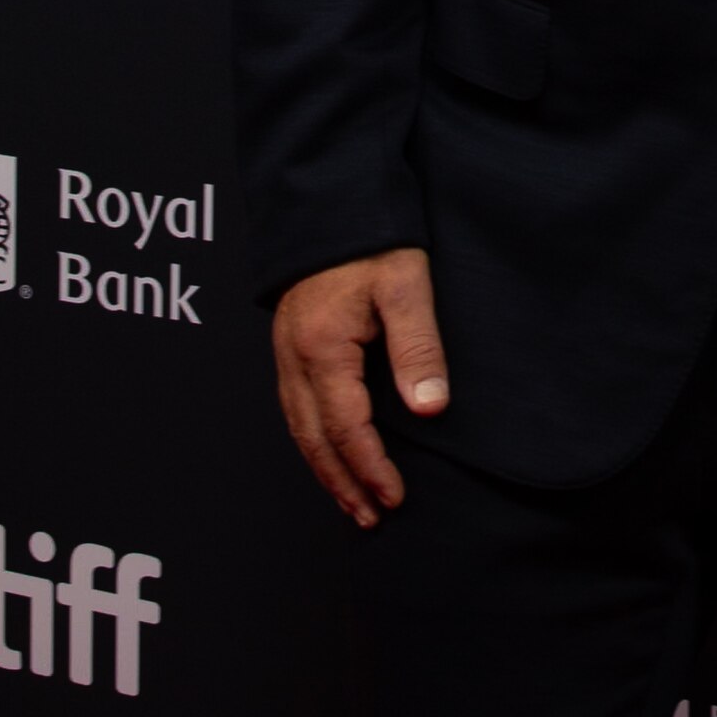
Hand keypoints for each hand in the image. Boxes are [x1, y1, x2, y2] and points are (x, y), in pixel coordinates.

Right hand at [271, 248, 448, 526]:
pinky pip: (296, 406)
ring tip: (352, 499)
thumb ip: (417, 348)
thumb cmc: (371, 236)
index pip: (347, 429)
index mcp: (322, 349)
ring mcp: (287, 351)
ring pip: (299, 428)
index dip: (371, 468)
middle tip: (370, 517)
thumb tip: (429, 408)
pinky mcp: (291, 342)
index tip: (395, 498)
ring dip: (325, 468)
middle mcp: (295, 358)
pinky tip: (330, 449)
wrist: (332, 198)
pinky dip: (313, 439)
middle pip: (314, 439)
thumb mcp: (406, 286)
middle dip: (343, 483)